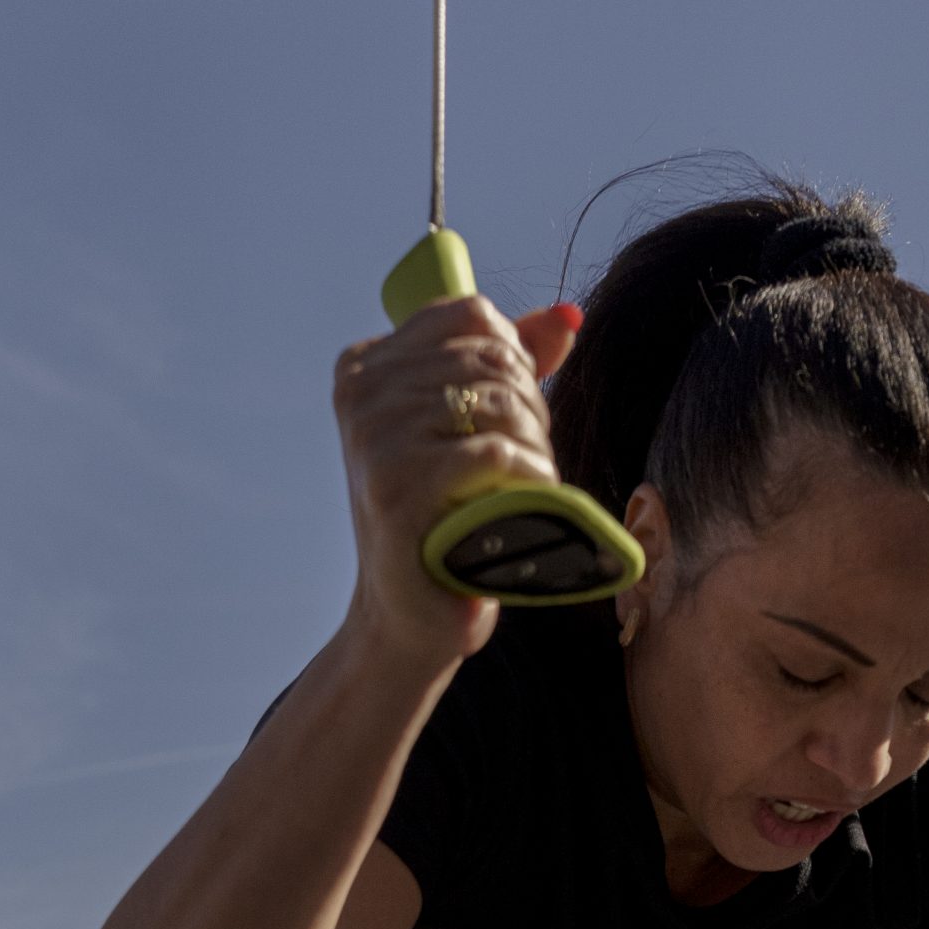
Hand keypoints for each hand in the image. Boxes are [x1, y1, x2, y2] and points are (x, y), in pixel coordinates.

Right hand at [334, 298, 579, 670]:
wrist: (409, 613)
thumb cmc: (442, 519)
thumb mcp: (465, 429)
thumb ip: (508, 366)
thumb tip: (568, 317)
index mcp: (365, 366)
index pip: (472, 315)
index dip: (517, 356)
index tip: (516, 410)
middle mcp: (361, 393)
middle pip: (491, 358)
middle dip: (534, 405)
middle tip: (535, 455)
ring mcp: (374, 439)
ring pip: (498, 401)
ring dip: (538, 442)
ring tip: (535, 480)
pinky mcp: (397, 488)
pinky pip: (495, 452)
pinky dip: (531, 474)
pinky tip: (532, 499)